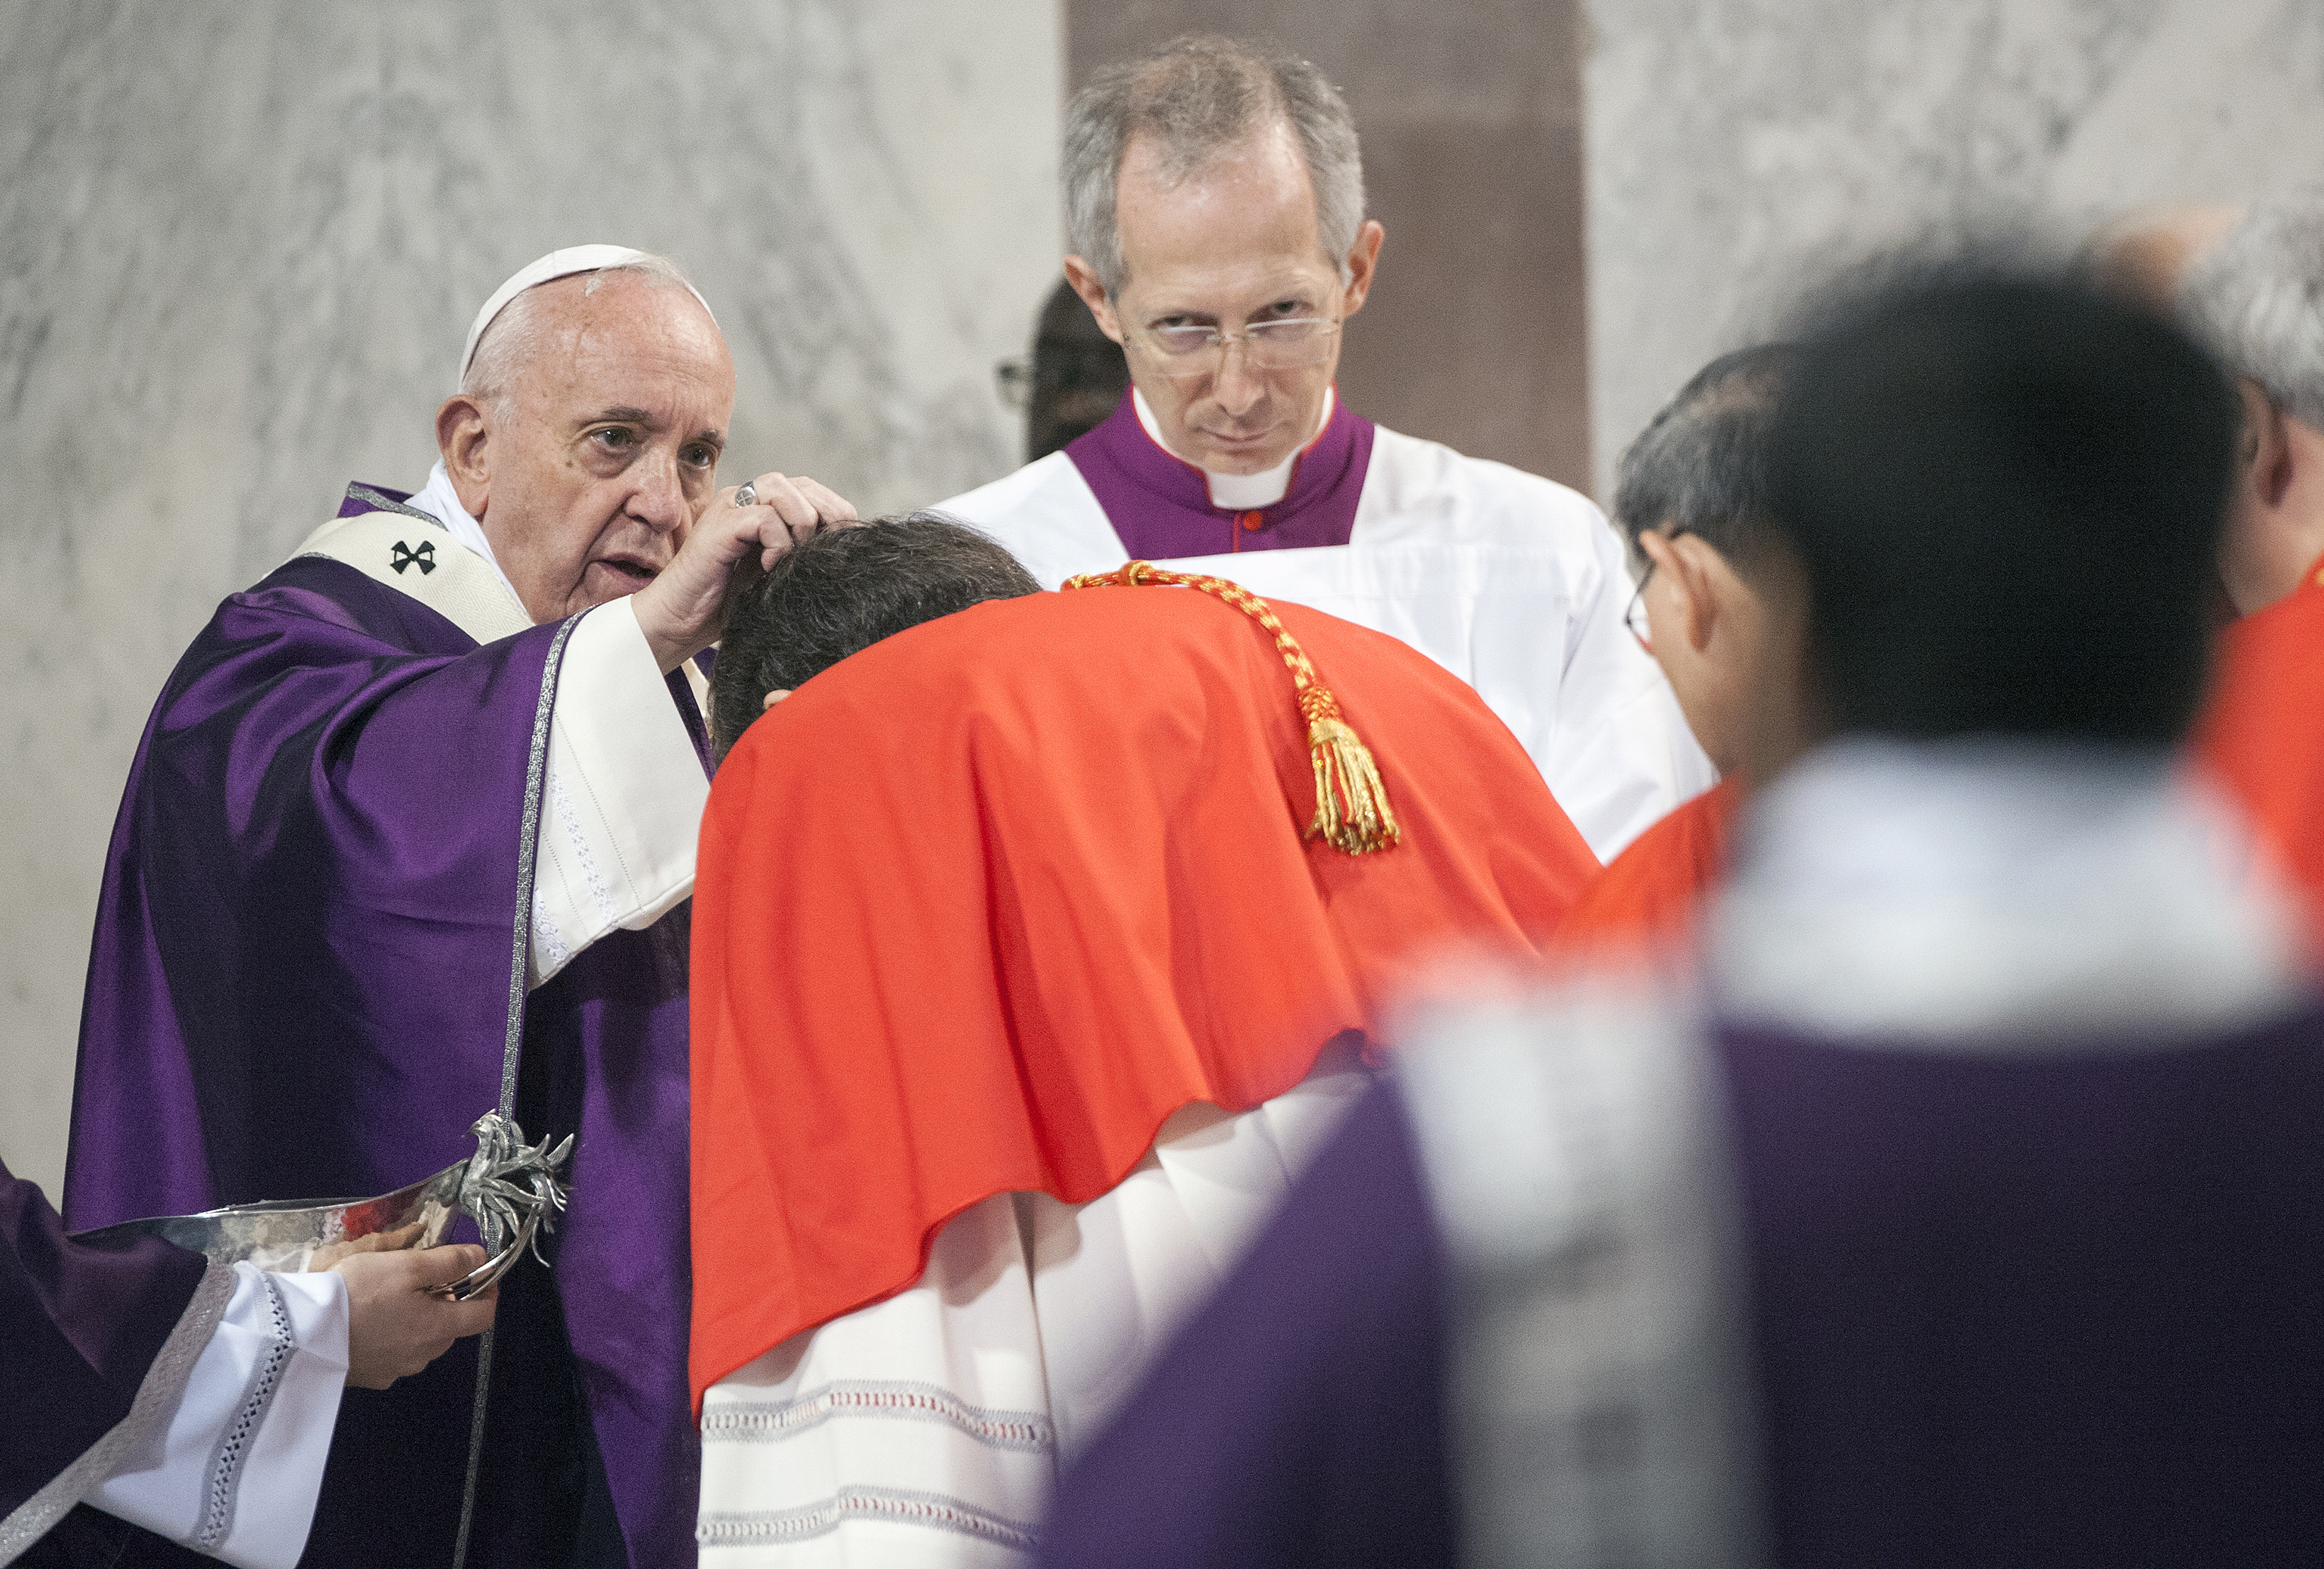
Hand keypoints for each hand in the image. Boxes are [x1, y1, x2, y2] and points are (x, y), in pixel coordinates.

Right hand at [332, 1244, 497, 1389]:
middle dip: (446, 1303)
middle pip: (451, 1328)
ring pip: (422, 1342)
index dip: (488, 1293)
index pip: (485, 1316)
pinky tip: (370, 1321)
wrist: (300, 1332)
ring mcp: (395, 1371)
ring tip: (390, 1298)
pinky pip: (394, 1354)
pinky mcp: (370, 1377)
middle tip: (422, 1279)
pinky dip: (392, 1337)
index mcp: (438, 1328)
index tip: (478, 1275)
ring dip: (418, 1321)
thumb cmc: (357, 1293)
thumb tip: (480, 1258)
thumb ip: (449, 1262)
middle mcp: (423, 1356)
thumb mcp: (407, 1265)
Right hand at [631, 471, 858, 672]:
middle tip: (825, 552)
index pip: (811, 490)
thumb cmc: (727, 603)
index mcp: (761, 506)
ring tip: (794, 558)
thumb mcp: (778, 572)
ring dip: (801, 524)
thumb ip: (804, 551)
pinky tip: (770, 567)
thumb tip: (849, 546)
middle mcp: (745, 499)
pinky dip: (778, 543)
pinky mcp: (719, 528)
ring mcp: (729, 509)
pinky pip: (764, 518)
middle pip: (802, 484)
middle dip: (826, 515)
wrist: (680, 622)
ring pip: (783, 489)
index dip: (835, 512)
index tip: (842, 547)